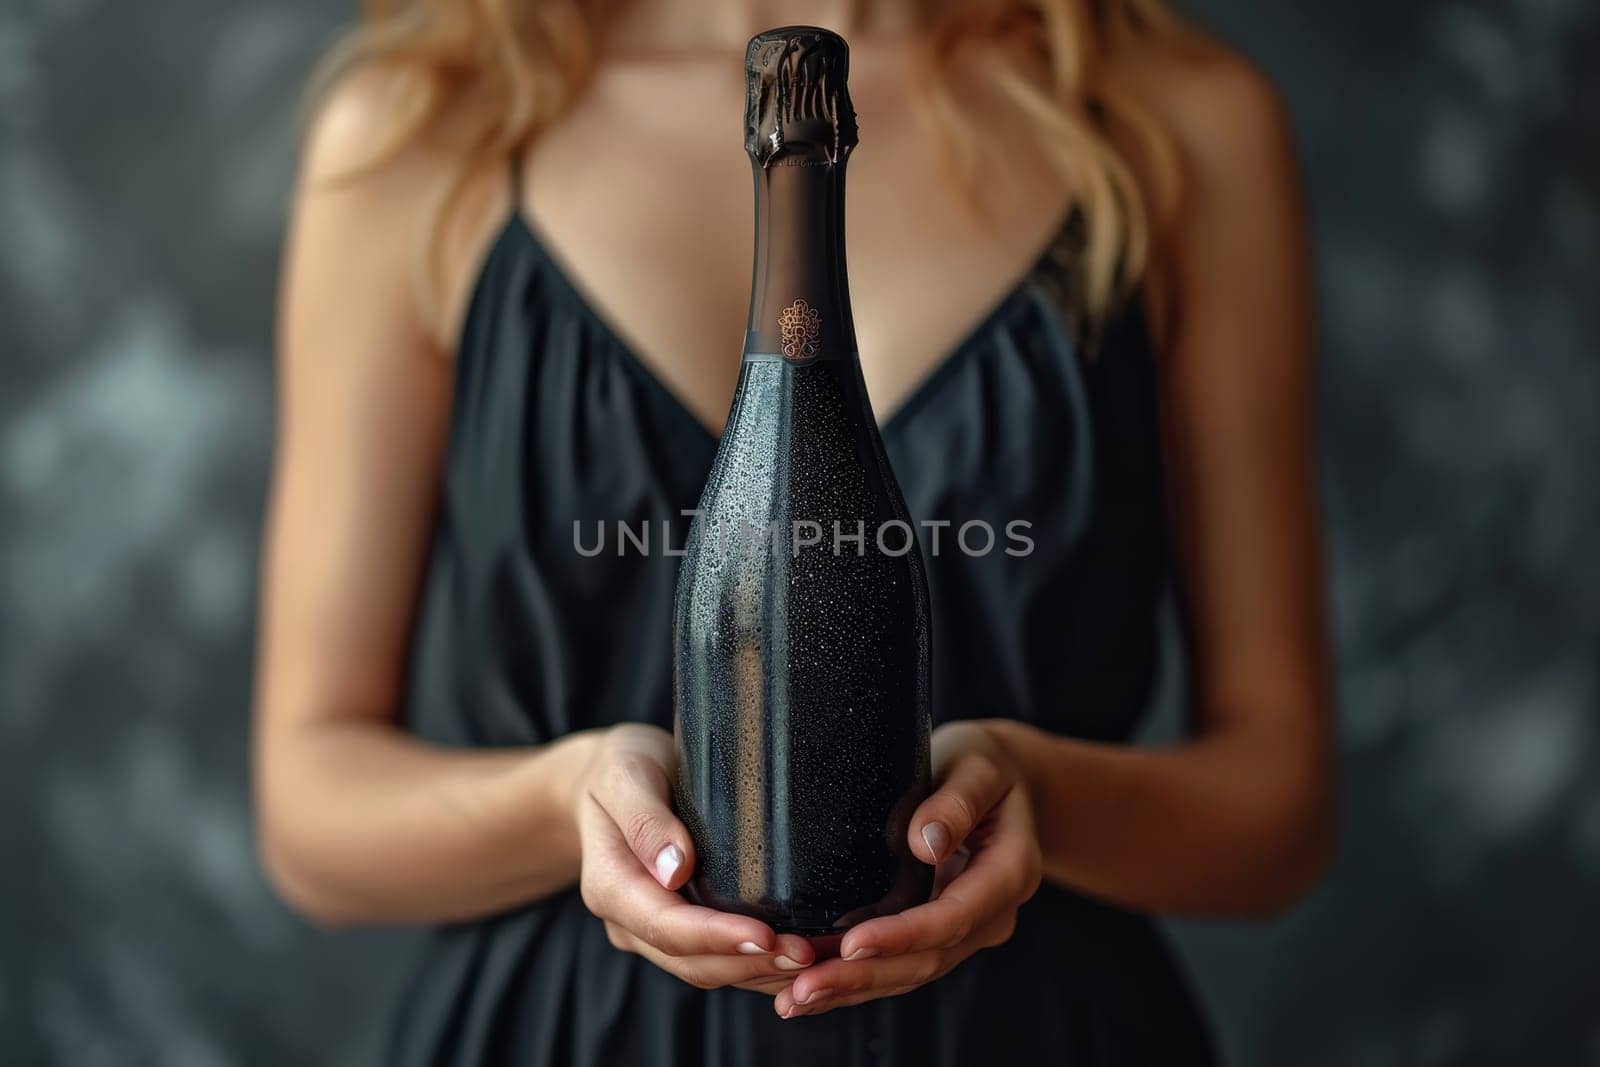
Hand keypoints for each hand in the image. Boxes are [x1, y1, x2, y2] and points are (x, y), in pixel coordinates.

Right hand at [575, 724, 815, 991]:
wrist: (608, 780)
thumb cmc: (619, 770)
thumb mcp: (624, 776)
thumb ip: (646, 820)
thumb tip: (676, 869)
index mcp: (611, 887)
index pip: (666, 926)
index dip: (717, 936)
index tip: (765, 936)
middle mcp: (630, 922)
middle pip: (693, 960)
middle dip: (751, 963)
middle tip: (809, 954)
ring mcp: (653, 932)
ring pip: (709, 969)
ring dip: (762, 972)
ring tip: (817, 962)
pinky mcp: (680, 930)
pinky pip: (719, 959)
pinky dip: (760, 966)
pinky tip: (802, 961)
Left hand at [773, 721, 1041, 1017]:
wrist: (1001, 782)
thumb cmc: (987, 766)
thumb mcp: (979, 767)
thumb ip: (956, 803)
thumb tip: (924, 843)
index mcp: (1009, 873)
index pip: (952, 916)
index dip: (902, 934)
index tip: (851, 943)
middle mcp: (990, 914)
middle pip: (926, 959)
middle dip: (863, 977)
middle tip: (802, 990)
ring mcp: (965, 930)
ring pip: (909, 972)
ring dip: (851, 989)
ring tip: (793, 1000)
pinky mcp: (937, 933)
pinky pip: (899, 964)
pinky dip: (856, 979)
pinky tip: (810, 990)